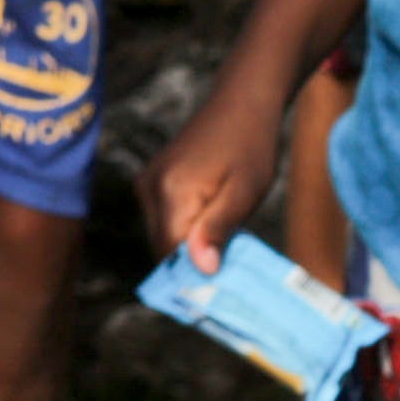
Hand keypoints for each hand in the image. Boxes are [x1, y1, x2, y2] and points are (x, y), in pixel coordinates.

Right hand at [149, 86, 283, 272]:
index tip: (223, 298)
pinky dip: (184, 234)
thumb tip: (201, 269)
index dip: (195, 280)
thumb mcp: (245, 192)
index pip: (171, 255)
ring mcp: (148, 183)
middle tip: (230, 281)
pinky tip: (212, 234)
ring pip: (162, 236)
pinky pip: (164, 220)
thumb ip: (219, 229)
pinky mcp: (152, 180)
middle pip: (162, 249)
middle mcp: (150, 189)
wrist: (241, 102)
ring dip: (188, 252)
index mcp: (172, 193)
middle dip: (192, 269)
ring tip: (225, 256)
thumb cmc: (252, 146)